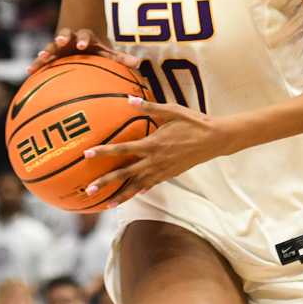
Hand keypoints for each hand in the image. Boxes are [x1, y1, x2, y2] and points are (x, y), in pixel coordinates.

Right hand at [29, 28, 139, 76]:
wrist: (80, 41)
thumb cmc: (96, 49)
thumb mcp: (107, 52)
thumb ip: (120, 58)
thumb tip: (138, 64)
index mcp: (85, 37)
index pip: (85, 36)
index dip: (83, 39)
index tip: (83, 45)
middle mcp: (70, 38)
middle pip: (65, 35)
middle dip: (63, 37)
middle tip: (61, 41)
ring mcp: (58, 45)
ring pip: (51, 46)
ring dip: (46, 51)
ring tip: (40, 58)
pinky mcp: (51, 53)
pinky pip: (42, 59)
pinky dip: (37, 64)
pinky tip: (29, 72)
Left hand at [83, 99, 238, 203]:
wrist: (215, 140)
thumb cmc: (193, 122)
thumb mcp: (172, 110)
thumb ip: (148, 107)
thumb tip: (129, 99)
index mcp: (152, 144)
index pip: (122, 149)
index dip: (104, 152)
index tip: (87, 154)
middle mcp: (155, 161)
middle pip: (125, 174)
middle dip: (106, 183)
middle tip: (88, 190)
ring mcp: (162, 170)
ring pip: (137, 186)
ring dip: (121, 195)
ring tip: (106, 204)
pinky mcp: (169, 174)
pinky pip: (150, 184)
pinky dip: (139, 190)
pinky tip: (132, 195)